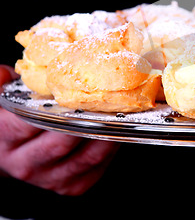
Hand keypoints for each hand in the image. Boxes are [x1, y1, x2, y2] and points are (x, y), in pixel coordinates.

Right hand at [0, 65, 119, 194]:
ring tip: (118, 114)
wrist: (15, 154)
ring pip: (85, 157)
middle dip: (85, 120)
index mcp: (6, 139)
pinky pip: (96, 167)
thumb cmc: (14, 122)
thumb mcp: (4, 101)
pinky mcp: (72, 185)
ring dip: (105, 134)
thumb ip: (0, 85)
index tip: (74, 92)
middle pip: (61, 142)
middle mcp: (27, 163)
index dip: (54, 107)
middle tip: (104, 101)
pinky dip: (110, 148)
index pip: (29, 123)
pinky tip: (117, 129)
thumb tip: (4, 72)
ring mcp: (51, 178)